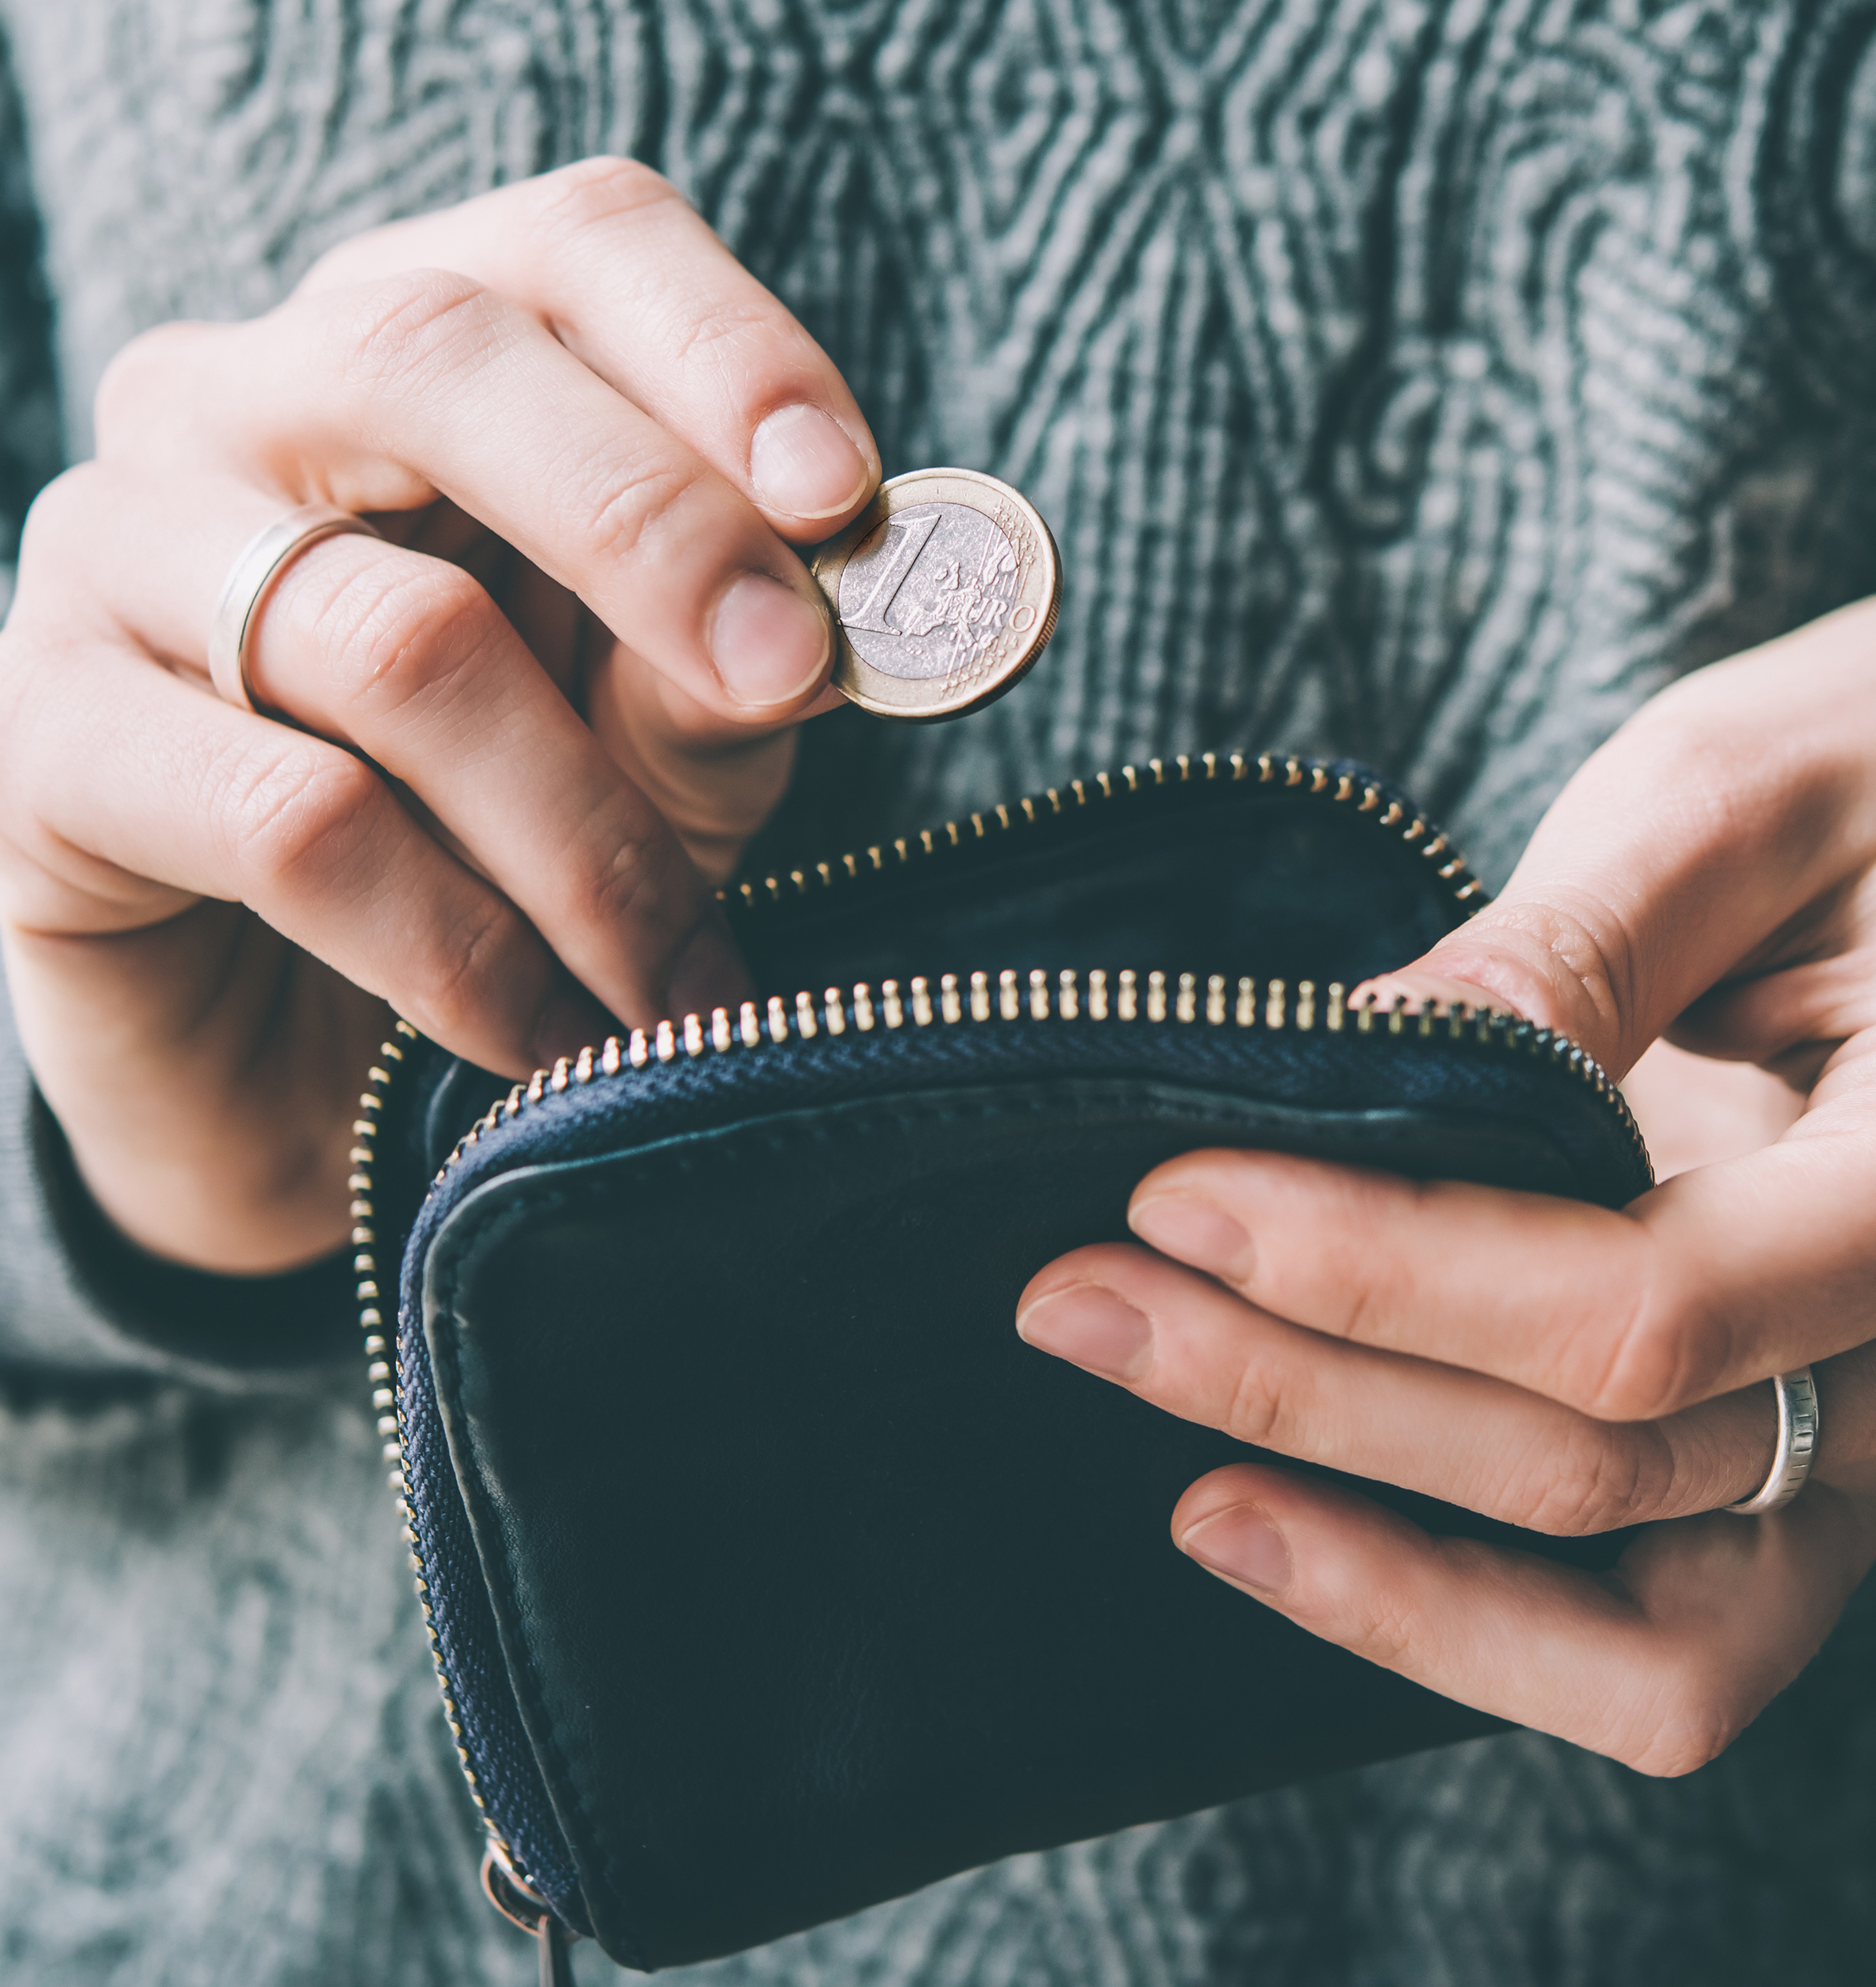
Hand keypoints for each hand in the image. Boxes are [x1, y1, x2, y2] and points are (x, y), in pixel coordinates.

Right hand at [0, 159, 878, 1275]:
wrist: (316, 1066)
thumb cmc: (512, 856)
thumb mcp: (659, 746)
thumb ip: (728, 666)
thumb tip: (829, 623)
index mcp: (421, 350)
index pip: (573, 243)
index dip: (723, 350)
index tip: (844, 499)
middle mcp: (239, 400)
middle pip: (439, 354)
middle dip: (653, 529)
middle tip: (788, 683)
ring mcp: (111, 550)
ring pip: (393, 637)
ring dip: (587, 842)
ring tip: (683, 983)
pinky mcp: (39, 737)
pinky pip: (292, 821)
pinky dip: (462, 949)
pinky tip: (543, 1034)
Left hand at [1018, 585, 1875, 1774]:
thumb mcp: (1748, 792)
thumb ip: (1564, 951)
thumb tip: (1348, 1071)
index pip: (1648, 1300)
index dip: (1384, 1269)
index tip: (1178, 1192)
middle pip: (1608, 1452)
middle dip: (1310, 1385)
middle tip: (1077, 1300)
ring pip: (1644, 1611)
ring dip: (1378, 1554)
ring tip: (1168, 1471)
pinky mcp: (1833, 1455)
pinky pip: (1677, 1638)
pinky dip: (1484, 1624)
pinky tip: (1299, 1537)